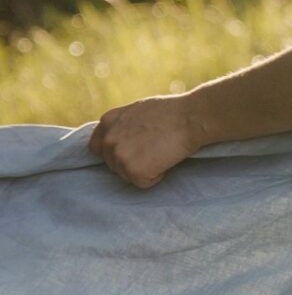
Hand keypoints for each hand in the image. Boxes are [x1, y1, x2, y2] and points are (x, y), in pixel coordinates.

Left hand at [87, 94, 202, 188]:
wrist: (190, 118)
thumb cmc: (174, 112)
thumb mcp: (139, 111)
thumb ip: (124, 125)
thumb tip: (125, 137)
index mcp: (108, 121)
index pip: (98, 147)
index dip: (115, 152)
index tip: (131, 152)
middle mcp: (108, 139)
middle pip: (113, 164)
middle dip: (132, 162)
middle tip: (155, 151)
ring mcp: (119, 156)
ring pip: (127, 175)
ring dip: (145, 170)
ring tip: (162, 153)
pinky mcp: (133, 170)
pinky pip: (143, 183)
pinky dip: (157, 177)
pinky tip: (166, 160)